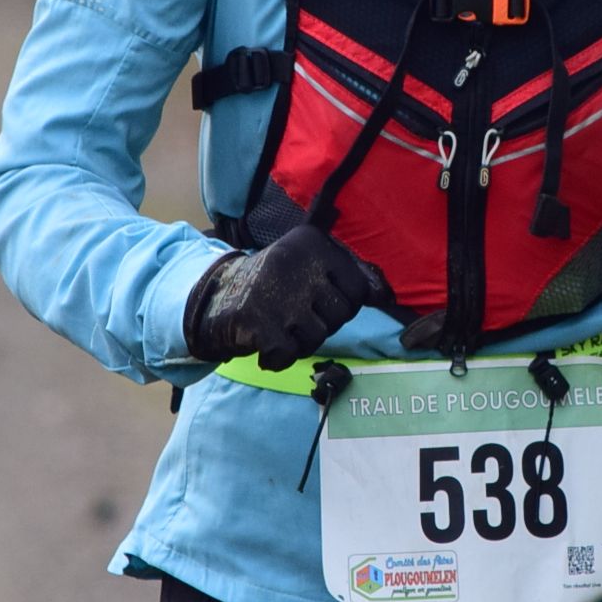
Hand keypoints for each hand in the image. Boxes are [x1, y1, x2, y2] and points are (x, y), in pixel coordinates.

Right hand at [183, 223, 384, 370]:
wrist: (215, 297)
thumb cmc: (275, 286)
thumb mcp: (310, 267)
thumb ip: (349, 278)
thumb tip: (385, 295)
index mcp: (313, 242)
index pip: (358, 290)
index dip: (341, 305)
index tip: (316, 299)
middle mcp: (295, 260)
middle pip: (340, 316)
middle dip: (321, 324)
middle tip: (293, 314)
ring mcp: (276, 290)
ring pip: (317, 337)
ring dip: (298, 342)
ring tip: (278, 325)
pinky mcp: (257, 319)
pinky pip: (288, 354)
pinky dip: (276, 358)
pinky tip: (264, 344)